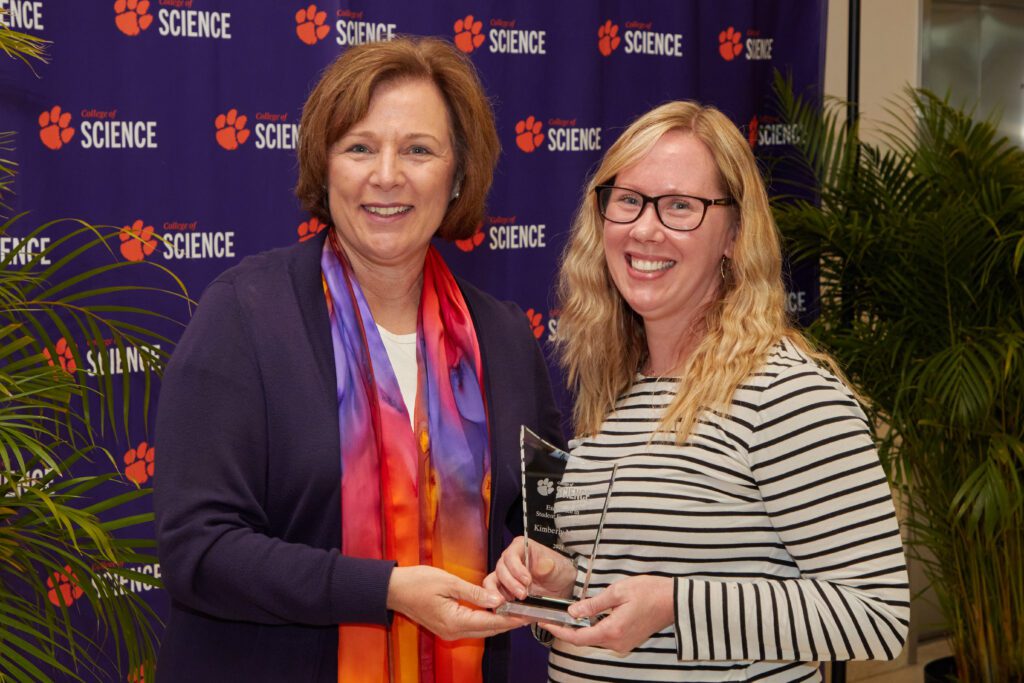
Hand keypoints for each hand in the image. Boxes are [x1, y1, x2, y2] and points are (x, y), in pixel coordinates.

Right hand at [386, 565, 526, 639]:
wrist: (394, 589)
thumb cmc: (417, 582)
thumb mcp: (449, 583)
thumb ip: (474, 593)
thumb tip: (498, 601)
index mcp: (454, 621)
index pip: (490, 623)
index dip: (510, 619)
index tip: (527, 615)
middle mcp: (453, 632)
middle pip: (488, 630)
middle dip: (509, 622)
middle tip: (528, 613)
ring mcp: (450, 632)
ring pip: (481, 629)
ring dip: (499, 622)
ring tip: (517, 611)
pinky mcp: (447, 627)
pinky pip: (473, 626)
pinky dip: (487, 620)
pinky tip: (496, 611)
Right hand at [483, 536, 575, 601]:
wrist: (562, 588)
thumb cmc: (558, 571)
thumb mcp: (558, 567)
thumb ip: (548, 566)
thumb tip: (543, 565)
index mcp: (521, 548)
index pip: (511, 555)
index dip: (516, 568)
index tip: (527, 581)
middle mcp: (510, 560)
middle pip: (500, 569)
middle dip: (510, 583)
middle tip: (522, 595)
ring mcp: (506, 575)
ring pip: (492, 581)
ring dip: (498, 593)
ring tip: (508, 602)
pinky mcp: (504, 589)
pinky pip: (494, 594)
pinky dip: (498, 601)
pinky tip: (507, 607)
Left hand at [539, 575, 673, 653]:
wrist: (674, 601)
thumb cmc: (649, 592)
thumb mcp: (617, 592)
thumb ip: (593, 604)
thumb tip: (574, 612)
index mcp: (612, 631)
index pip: (578, 637)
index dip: (560, 632)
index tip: (546, 624)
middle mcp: (617, 643)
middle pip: (585, 639)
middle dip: (569, 629)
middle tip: (554, 616)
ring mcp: (624, 644)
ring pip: (595, 638)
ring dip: (582, 628)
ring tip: (570, 614)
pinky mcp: (628, 641)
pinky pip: (606, 636)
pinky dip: (595, 627)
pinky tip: (591, 615)